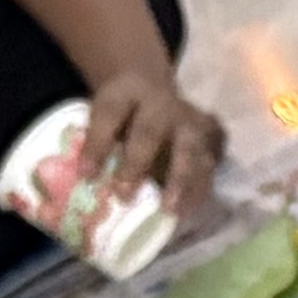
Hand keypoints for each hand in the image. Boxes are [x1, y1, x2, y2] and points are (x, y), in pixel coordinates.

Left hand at [71, 55, 226, 215]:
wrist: (154, 87)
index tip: (86, 175)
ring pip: (188, 150)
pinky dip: (200, 187)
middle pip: (150, 132)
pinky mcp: (211, 136)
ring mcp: (190, 119)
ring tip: (171, 210)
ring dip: (180, 182)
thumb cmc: (124, 110)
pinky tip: (189, 209)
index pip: (109, 114)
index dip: (97, 144)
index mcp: (129, 91)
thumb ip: (98, 139)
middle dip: (136, 165)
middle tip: (124, 196)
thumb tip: (88, 177)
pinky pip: (209, 164)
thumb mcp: (105, 112)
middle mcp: (163, 102)